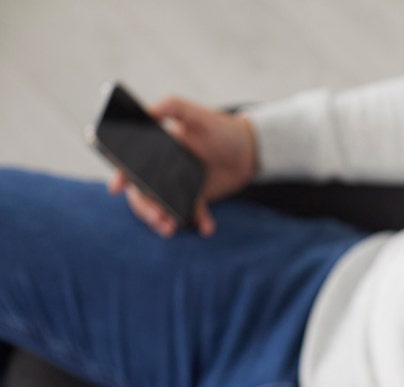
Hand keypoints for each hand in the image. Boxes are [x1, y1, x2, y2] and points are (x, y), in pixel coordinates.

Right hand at [108, 96, 256, 237]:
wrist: (251, 150)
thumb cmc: (223, 128)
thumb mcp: (199, 114)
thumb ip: (173, 106)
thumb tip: (148, 111)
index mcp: (157, 150)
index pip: (131, 165)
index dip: (121, 176)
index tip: (117, 187)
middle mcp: (163, 170)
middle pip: (143, 194)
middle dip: (145, 209)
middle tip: (157, 217)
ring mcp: (179, 186)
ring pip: (162, 208)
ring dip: (162, 221)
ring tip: (171, 228)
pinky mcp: (197, 199)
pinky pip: (192, 215)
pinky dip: (198, 222)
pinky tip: (207, 227)